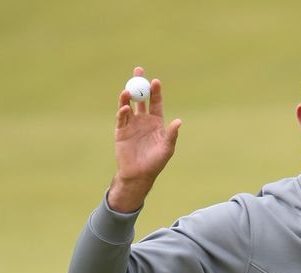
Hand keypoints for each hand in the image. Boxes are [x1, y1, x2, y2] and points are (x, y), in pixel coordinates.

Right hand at [108, 66, 181, 211]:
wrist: (139, 174)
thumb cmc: (156, 162)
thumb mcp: (167, 148)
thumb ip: (172, 134)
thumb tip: (179, 121)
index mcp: (157, 122)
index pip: (156, 102)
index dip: (156, 92)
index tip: (156, 81)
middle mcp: (144, 120)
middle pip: (141, 98)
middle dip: (140, 85)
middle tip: (138, 71)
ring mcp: (131, 124)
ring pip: (129, 105)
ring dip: (128, 96)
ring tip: (128, 89)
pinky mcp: (121, 130)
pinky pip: (121, 117)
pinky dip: (122, 111)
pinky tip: (125, 107)